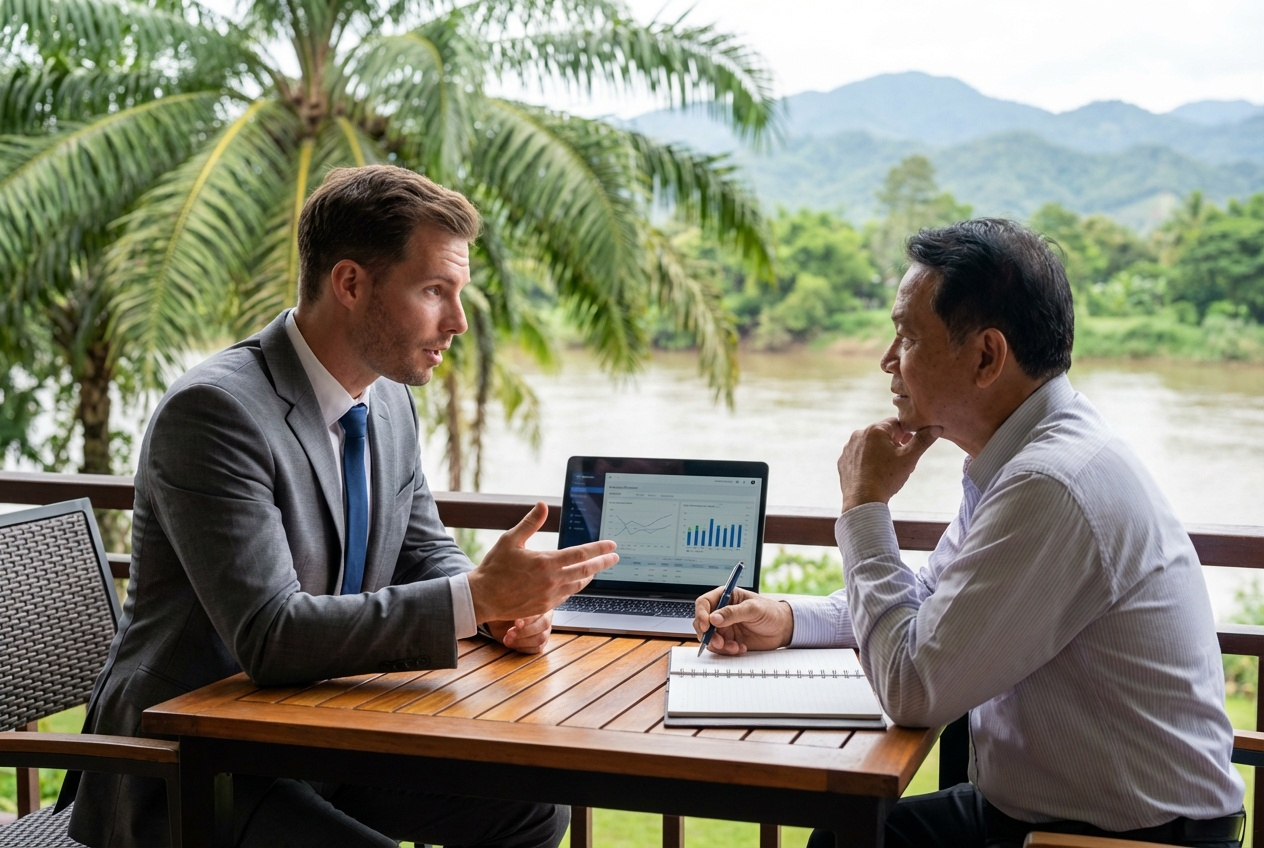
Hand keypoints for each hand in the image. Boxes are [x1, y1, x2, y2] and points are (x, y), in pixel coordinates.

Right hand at [468, 502, 618, 623]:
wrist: (482, 597)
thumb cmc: (494, 567)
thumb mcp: (511, 540)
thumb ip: (530, 523)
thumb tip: (543, 505)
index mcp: (546, 562)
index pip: (581, 554)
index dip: (599, 548)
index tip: (612, 545)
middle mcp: (552, 581)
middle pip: (586, 571)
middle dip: (603, 563)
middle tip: (615, 557)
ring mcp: (549, 596)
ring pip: (578, 585)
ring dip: (590, 576)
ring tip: (596, 569)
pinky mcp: (544, 607)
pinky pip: (566, 596)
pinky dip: (574, 587)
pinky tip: (575, 582)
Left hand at [486, 612, 552, 654]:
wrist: (500, 622)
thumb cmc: (505, 612)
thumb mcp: (506, 609)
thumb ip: (513, 612)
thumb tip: (519, 623)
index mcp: (540, 603)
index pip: (540, 611)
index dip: (528, 619)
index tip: (515, 623)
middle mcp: (546, 616)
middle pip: (544, 624)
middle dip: (525, 631)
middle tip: (509, 633)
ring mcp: (545, 630)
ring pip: (541, 638)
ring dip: (522, 641)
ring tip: (507, 640)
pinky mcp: (542, 642)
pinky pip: (537, 648)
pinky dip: (524, 648)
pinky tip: (513, 644)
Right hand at [693, 587, 793, 654]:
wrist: (782, 629)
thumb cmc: (770, 612)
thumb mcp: (753, 609)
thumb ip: (733, 613)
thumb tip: (713, 618)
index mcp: (725, 597)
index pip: (704, 603)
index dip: (701, 614)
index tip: (706, 625)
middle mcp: (721, 612)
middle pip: (702, 622)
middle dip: (708, 634)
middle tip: (719, 642)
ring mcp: (724, 627)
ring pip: (709, 638)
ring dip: (719, 645)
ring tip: (734, 647)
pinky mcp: (729, 640)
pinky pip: (720, 648)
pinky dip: (727, 651)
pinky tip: (741, 648)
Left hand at [838, 418, 940, 511]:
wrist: (863, 500)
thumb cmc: (887, 478)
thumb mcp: (909, 458)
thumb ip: (922, 441)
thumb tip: (936, 428)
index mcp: (875, 430)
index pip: (896, 423)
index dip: (905, 434)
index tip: (909, 447)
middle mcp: (858, 435)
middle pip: (882, 434)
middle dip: (893, 443)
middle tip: (900, 460)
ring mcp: (849, 448)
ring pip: (870, 445)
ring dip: (880, 451)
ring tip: (887, 468)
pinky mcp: (843, 461)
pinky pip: (859, 456)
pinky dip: (867, 461)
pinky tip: (874, 473)